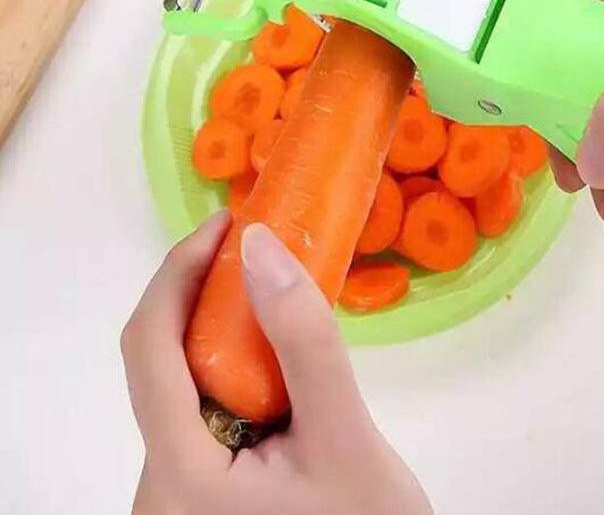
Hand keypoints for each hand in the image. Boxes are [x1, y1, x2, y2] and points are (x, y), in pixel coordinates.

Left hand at [122, 212, 431, 514]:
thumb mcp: (346, 434)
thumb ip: (304, 341)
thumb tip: (259, 244)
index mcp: (178, 476)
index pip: (149, 346)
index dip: (179, 271)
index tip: (226, 223)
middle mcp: (155, 489)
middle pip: (159, 363)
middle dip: (203, 295)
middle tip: (258, 249)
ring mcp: (173, 493)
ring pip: (180, 383)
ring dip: (220, 328)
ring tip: (270, 293)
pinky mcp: (195, 491)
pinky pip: (199, 407)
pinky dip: (230, 364)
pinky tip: (270, 353)